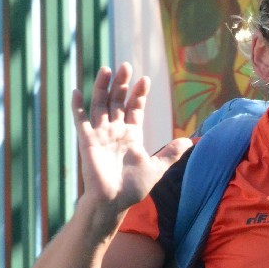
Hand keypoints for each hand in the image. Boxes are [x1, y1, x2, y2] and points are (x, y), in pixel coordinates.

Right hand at [71, 63, 181, 213]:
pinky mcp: (87, 140)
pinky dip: (78, 106)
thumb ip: (171, 153)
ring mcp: (100, 134)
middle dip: (122, 84)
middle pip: (117, 101)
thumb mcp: (156, 168)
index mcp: (131, 135)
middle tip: (126, 66)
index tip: (145, 80)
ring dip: (103, 87)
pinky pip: (81, 120)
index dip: (139, 94)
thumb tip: (190, 142)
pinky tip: (78, 91)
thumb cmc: (133, 188)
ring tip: (107, 69)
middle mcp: (115, 131)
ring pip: (100, 104)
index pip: (134, 108)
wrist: (113, 201)